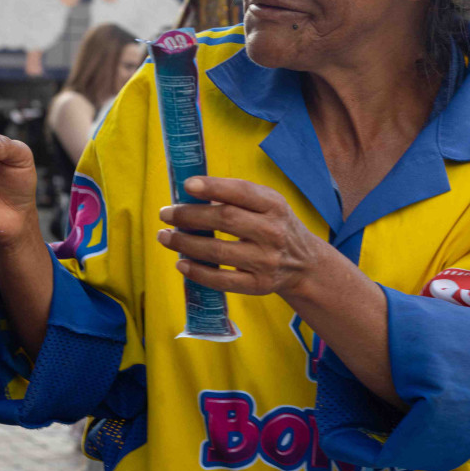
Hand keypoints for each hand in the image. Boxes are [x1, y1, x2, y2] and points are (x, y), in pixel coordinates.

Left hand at [157, 176, 323, 297]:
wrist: (305, 264)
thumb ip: (237, 196)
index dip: (213, 187)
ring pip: (217, 251)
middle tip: (165, 213)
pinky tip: (180, 263)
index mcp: (274, 205)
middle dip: (189, 215)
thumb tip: (190, 193)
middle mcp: (272, 232)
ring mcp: (266, 261)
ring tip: (164, 236)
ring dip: (185, 243)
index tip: (187, 184)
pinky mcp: (258, 285)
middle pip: (224, 219)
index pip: (241, 192)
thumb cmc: (274, 225)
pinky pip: (221, 280)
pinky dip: (197, 272)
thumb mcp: (268, 204)